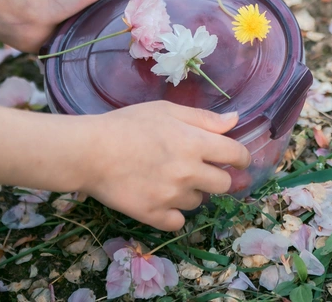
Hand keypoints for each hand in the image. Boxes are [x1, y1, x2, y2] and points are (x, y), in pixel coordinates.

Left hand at [9, 0, 154, 52]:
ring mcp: (89, 9)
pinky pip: (105, 32)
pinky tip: (130, 46)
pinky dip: (116, 36)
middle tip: (164, 20)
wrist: (26, 16)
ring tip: (151, 37)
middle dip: (144, 3)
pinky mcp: (83, 29)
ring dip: (131, 24)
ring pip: (119, 15)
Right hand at [78, 101, 250, 230]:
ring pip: (199, 201)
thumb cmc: (127, 124)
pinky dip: (174, 213)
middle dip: (217, 176)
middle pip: (224, 183)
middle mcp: (190, 172)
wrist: (90, 152)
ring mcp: (173, 196)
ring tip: (169, 179)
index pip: (237, 155)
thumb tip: (235, 121)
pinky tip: (161, 200)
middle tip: (198, 169)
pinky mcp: (155, 215)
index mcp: (195, 143)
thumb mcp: (166, 110)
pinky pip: (179, 222)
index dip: (241, 157)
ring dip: (191, 192)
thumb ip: (203, 118)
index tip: (237, 160)